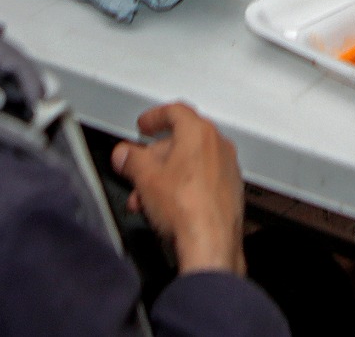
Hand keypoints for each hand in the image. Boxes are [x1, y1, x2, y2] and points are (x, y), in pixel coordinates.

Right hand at [111, 103, 245, 276]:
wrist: (211, 242)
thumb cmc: (187, 208)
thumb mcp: (145, 178)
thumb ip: (131, 160)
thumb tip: (124, 154)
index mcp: (199, 133)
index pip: (176, 112)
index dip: (155, 116)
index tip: (143, 126)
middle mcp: (218, 147)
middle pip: (181, 141)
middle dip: (154, 158)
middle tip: (137, 170)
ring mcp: (227, 169)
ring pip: (190, 165)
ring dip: (165, 177)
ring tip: (145, 198)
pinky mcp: (230, 192)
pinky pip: (202, 182)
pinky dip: (183, 189)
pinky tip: (166, 208)